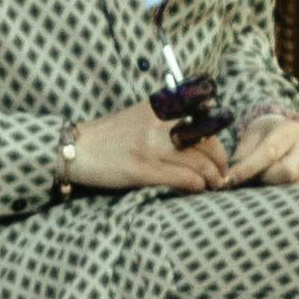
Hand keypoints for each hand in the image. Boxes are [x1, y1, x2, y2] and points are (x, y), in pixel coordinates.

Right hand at [62, 98, 229, 193]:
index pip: (203, 121)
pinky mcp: (143, 170)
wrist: (77, 148)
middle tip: (221, 175)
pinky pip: (183, 179)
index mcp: (160, 108)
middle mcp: (159, 124)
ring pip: (200, 163)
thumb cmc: (109, 136)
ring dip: (212, 178)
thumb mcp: (139, 116)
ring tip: (213, 186)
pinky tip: (196, 190)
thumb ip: (166, 120)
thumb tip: (198, 134)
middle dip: (220, 163)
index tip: (218, 155)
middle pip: (207, 143)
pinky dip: (196, 186)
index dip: (216, 141)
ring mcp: (152, 147)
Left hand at [221, 106, 298, 186]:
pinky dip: (282, 197)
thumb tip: (230, 178)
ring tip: (261, 185)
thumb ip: (243, 156)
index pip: (270, 152)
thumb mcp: (252, 138)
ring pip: (294, 187)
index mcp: (291, 130)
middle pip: (288, 172)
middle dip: (265, 179)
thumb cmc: (265, 137)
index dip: (249, 167)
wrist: (286, 135)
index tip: (232, 179)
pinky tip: (271, 192)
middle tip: (251, 179)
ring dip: (273, 190)